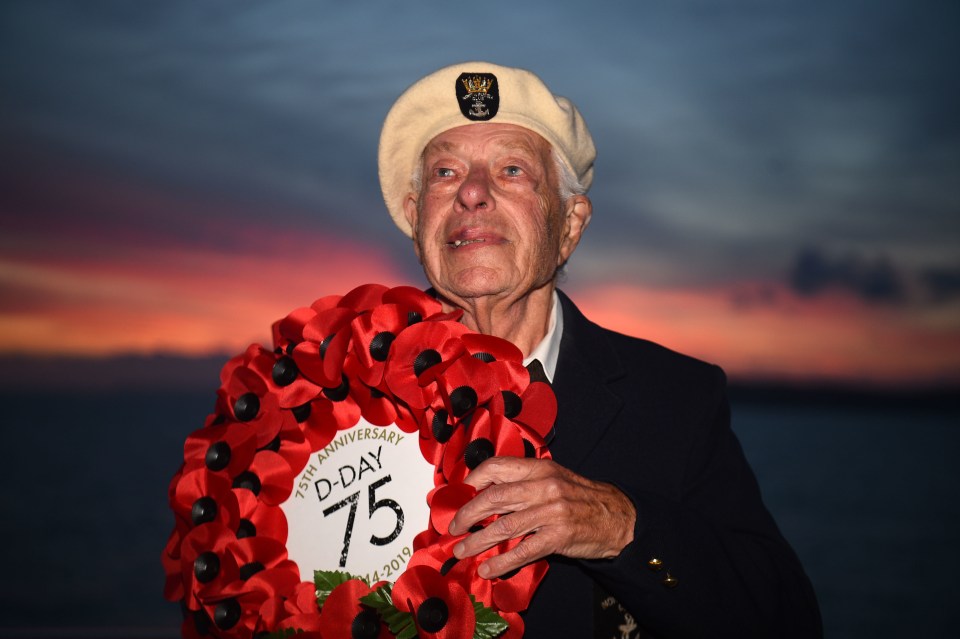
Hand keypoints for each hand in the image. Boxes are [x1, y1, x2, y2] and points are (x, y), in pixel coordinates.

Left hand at [447, 456, 636, 578]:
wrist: (618, 517)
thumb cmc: (582, 498)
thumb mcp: (554, 478)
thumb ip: (524, 483)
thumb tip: (487, 493)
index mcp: (540, 468)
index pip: (498, 467)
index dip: (473, 480)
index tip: (458, 494)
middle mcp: (544, 486)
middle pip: (494, 498)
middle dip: (468, 514)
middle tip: (453, 527)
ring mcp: (551, 512)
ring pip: (504, 526)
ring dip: (477, 541)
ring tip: (462, 550)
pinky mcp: (558, 536)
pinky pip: (523, 551)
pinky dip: (501, 562)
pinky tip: (488, 568)